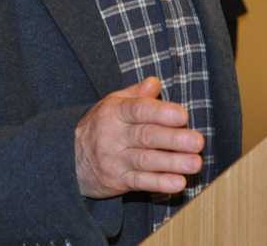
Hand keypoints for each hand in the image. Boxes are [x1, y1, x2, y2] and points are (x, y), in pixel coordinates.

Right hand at [74, 76, 203, 197]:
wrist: (68, 157)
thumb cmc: (101, 125)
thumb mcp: (113, 103)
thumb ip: (137, 94)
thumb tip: (155, 82)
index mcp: (115, 112)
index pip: (138, 110)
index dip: (160, 113)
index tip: (182, 115)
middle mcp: (114, 135)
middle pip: (146, 136)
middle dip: (173, 140)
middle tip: (198, 141)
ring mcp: (115, 160)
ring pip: (146, 161)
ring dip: (172, 163)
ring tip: (195, 162)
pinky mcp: (117, 181)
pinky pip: (140, 182)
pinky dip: (160, 183)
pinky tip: (178, 182)